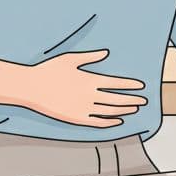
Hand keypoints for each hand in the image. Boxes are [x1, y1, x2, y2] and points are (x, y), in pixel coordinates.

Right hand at [15, 49, 147, 127]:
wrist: (31, 87)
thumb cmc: (49, 70)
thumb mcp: (70, 59)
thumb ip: (90, 57)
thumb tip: (106, 52)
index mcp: (90, 80)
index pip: (116, 83)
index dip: (130, 85)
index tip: (140, 86)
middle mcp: (90, 96)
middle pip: (117, 99)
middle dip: (132, 100)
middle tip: (144, 100)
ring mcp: (84, 109)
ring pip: (110, 111)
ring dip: (124, 110)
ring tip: (134, 109)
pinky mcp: (77, 119)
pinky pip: (98, 123)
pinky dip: (110, 123)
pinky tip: (118, 121)